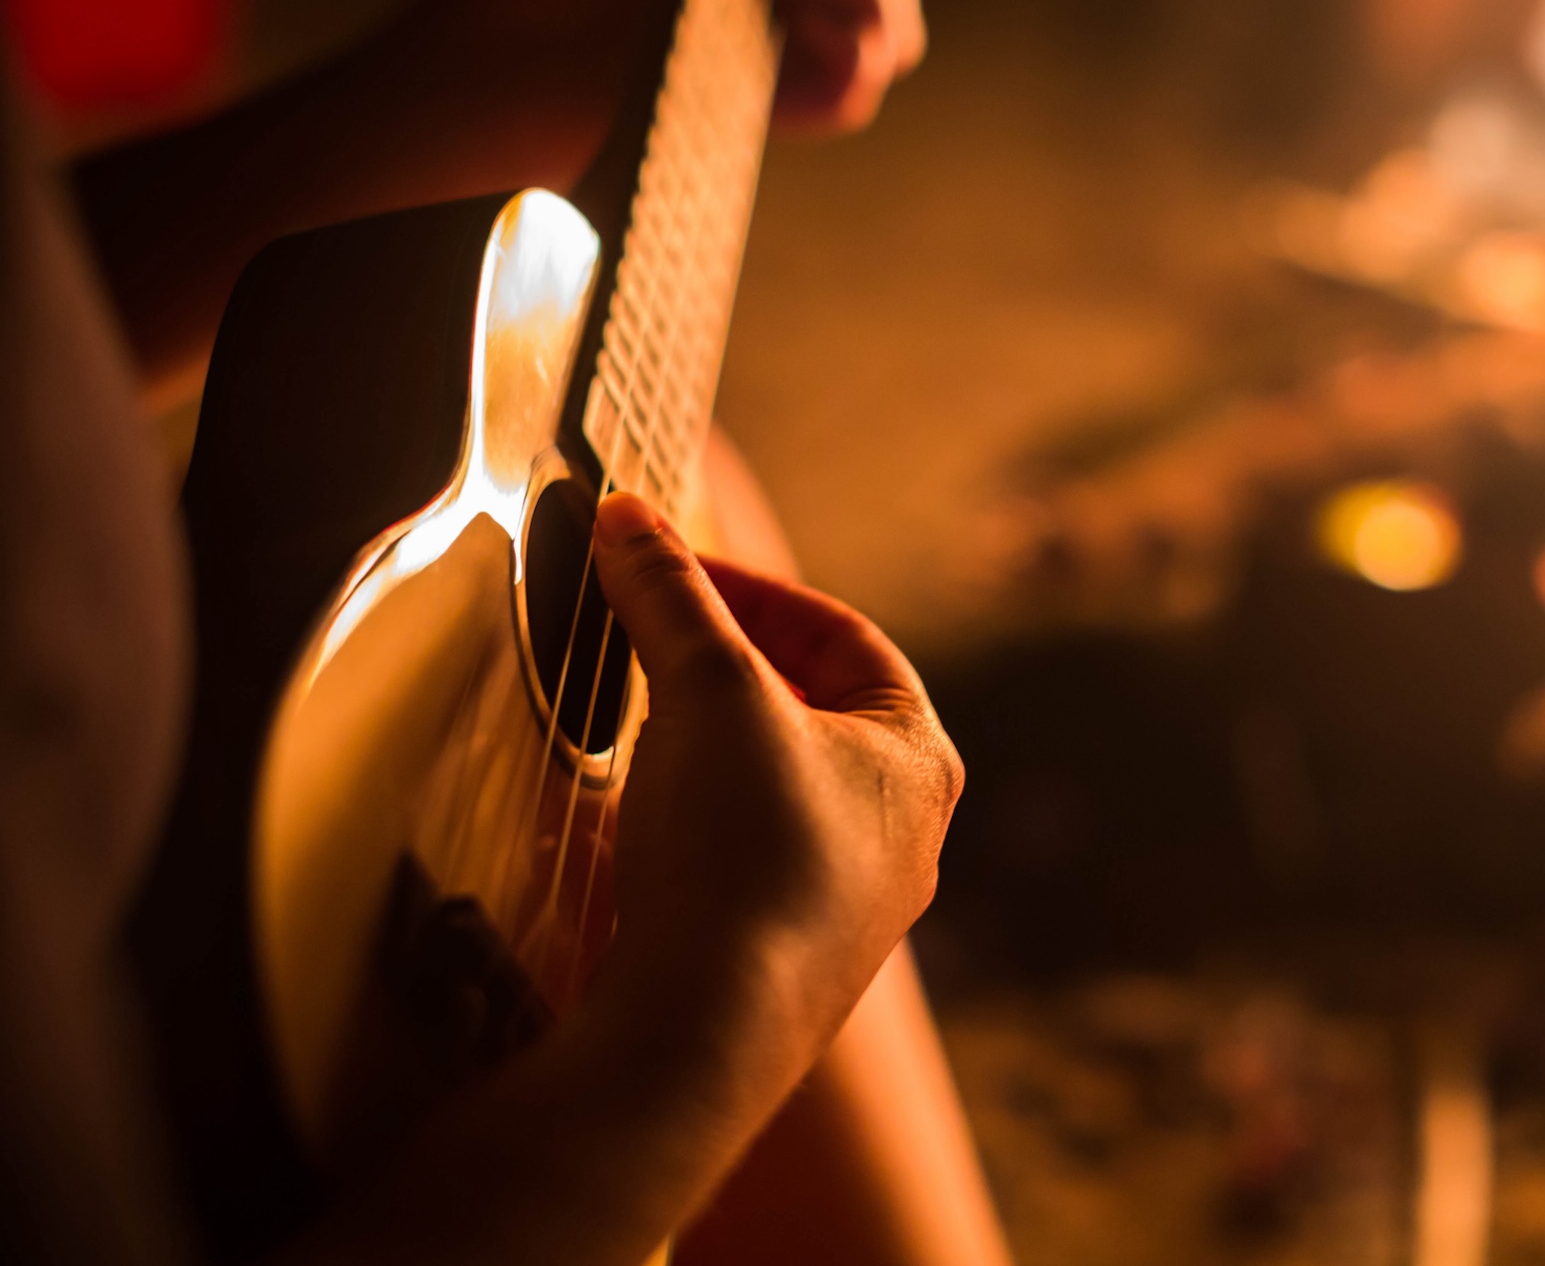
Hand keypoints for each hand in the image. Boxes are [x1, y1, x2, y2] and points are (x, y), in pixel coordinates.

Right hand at [590, 492, 960, 1045]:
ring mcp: (849, 905)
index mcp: (919, 757)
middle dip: (732, 664)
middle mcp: (904, 835)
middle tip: (656, 637)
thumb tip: (625, 515)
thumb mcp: (706, 685)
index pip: (847, 637)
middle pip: (817, 709)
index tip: (676, 573)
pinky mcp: (785, 958)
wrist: (707, 1029)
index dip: (756, 590)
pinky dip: (699, 820)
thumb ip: (669, 593)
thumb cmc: (742, 848)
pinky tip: (645, 822)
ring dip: (712, 744)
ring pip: (781, 789)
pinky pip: (748, 860)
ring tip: (643, 718)